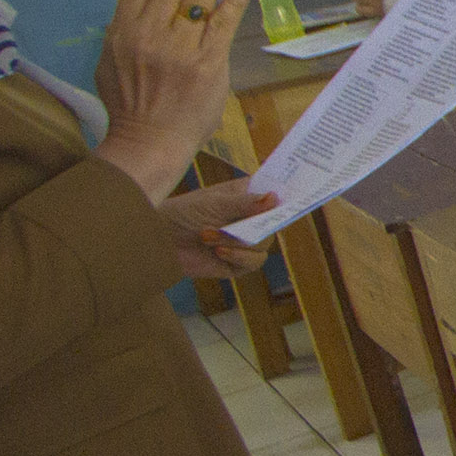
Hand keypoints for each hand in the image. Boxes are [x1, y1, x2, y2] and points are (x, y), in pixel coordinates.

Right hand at [95, 0, 249, 198]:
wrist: (147, 143)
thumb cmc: (129, 106)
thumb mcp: (110, 64)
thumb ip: (122, 33)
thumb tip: (133, 5)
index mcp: (123, 32)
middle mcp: (149, 36)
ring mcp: (179, 50)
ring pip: (198, 0)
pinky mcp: (206, 65)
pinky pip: (223, 25)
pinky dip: (233, 2)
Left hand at [157, 178, 277, 278]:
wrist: (158, 241)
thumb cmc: (183, 213)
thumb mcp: (214, 203)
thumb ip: (245, 203)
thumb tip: (275, 198)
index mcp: (248, 196)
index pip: (276, 193)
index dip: (287, 195)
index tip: (296, 198)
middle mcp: (251, 218)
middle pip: (274, 222)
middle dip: (254, 225)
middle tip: (238, 225)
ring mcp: (246, 241)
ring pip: (264, 244)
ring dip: (237, 242)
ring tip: (208, 236)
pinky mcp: (239, 262)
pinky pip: (254, 262)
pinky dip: (238, 256)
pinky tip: (218, 251)